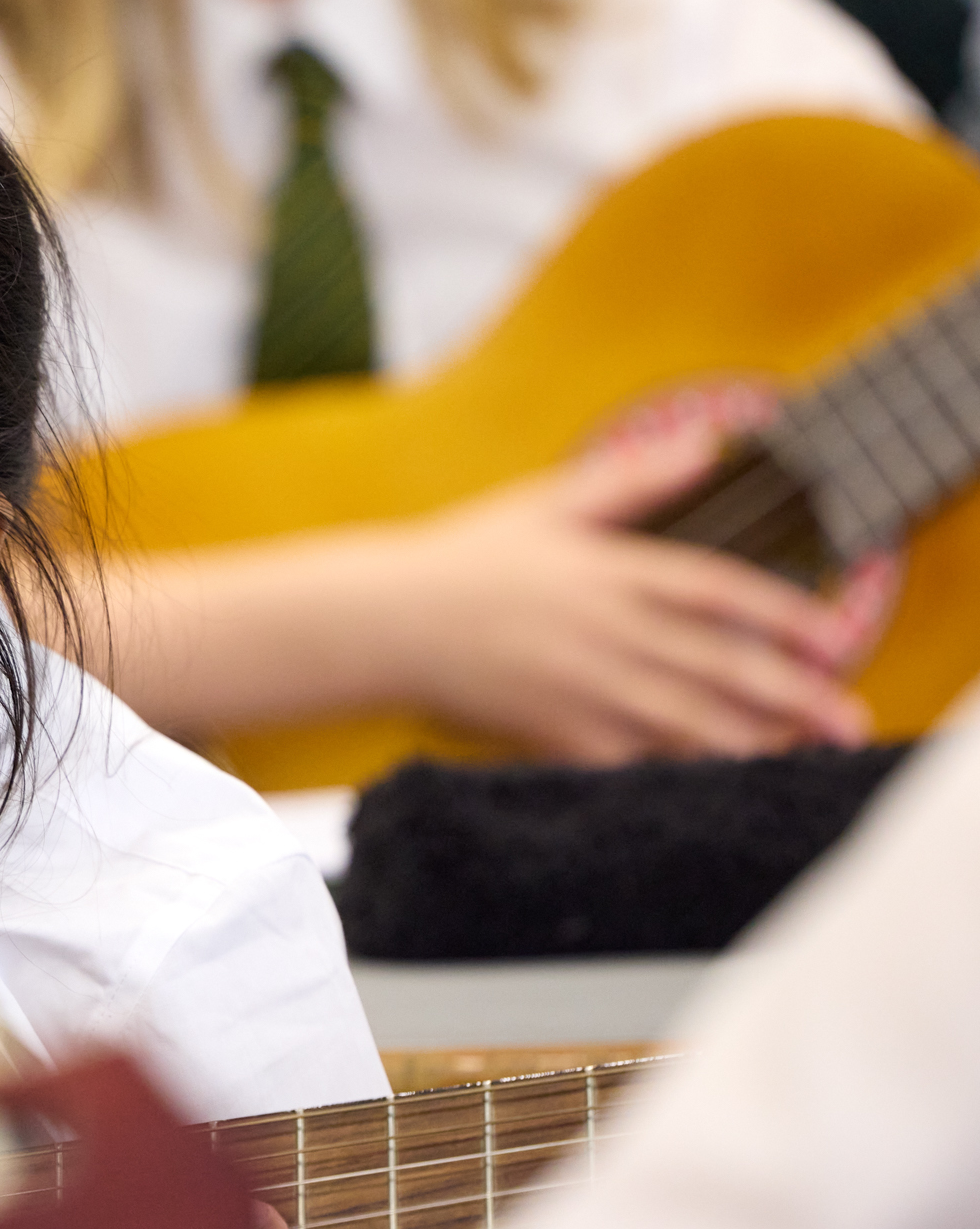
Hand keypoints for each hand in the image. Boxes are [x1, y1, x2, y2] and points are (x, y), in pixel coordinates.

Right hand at [363, 427, 881, 763]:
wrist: (380, 625)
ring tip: (803, 758)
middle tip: (847, 722)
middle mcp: (606, 634)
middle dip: (794, 699)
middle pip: (720, 670)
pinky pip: (628, 763)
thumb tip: (710, 441)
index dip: (786, 618)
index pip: (720, 594)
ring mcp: (581, 689)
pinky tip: (712, 787)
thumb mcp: (547, 505)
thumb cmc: (459, 563)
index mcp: (611, 573)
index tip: (837, 640)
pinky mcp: (551, 734)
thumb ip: (633, 479)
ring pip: (687, 724)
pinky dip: (675, 776)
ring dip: (751, 743)